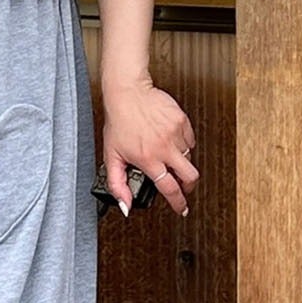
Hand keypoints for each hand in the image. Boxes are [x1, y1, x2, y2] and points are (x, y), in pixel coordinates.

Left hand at [101, 78, 197, 216]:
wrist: (128, 93)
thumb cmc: (119, 121)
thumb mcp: (111, 156)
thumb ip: (117, 184)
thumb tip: (125, 205)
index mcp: (148, 159)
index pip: (170, 189)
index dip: (178, 203)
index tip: (182, 209)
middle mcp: (165, 148)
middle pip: (190, 177)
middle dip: (189, 187)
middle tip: (184, 187)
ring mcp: (176, 134)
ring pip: (190, 158)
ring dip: (181, 163)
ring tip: (169, 159)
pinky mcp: (182, 121)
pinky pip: (190, 140)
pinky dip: (183, 145)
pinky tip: (171, 142)